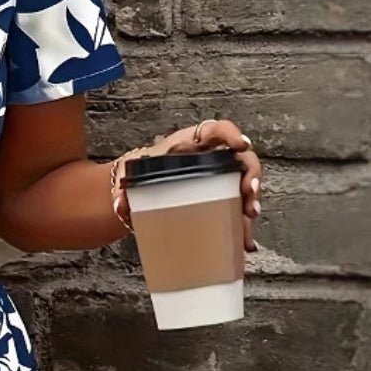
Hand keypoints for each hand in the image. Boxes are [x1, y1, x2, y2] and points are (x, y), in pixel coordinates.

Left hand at [112, 118, 261, 251]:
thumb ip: (123, 189)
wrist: (135, 194)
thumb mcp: (128, 176)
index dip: (231, 134)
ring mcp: (217, 179)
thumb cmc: (137, 176)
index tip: (240, 145)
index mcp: (190, 142)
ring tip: (249, 215)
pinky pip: (235, 209)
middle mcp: (210, 157)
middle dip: (250, 173)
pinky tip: (244, 240)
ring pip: (243, 184)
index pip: (216, 129)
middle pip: (240, 158)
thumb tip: (120, 205)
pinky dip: (241, 225)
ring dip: (250, 199)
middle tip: (249, 191)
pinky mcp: (217, 200)